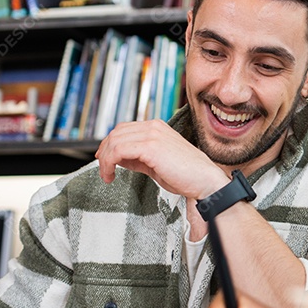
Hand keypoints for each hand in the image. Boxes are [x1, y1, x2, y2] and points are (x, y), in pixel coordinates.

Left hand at [95, 119, 227, 199]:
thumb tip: (119, 159)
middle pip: (116, 132)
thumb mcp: (157, 163)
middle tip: (103, 169)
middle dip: (105, 151)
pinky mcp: (150, 146)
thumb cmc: (186, 175)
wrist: (204, 181)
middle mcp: (153, 127)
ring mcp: (152, 134)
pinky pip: (119, 150)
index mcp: (157, 128)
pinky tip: (111, 175)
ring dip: (105, 160)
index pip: (124, 129)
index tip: (104, 160)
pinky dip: (109, 163)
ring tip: (107, 175)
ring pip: (115, 140)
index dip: (110, 144)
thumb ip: (138, 157)